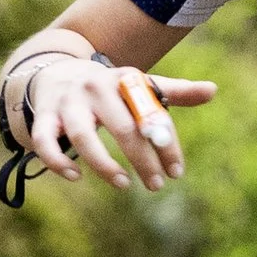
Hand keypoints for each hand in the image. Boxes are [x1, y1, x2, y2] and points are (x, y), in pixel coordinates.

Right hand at [15, 56, 215, 191]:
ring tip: (123, 183)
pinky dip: (57, 160)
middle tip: (156, 185)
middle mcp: (95, 88)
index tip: (177, 172)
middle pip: (122, 127)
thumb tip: (213, 90)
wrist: (56, 71)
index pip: (151, 115)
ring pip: (82, 136)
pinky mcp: (43, 115)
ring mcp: (67, 102)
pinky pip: (45, 140)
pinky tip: (76, 177)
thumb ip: (174, 91)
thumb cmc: (108, 88)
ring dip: (103, 163)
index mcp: (123, 80)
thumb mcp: (138, 86)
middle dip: (142, 159)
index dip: (166, 145)